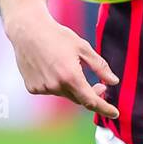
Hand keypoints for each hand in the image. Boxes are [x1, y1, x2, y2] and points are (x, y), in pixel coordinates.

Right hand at [5, 11, 119, 118]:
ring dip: (71, 86)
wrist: (27, 30)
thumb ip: (100, 66)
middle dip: (91, 94)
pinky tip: (50, 66)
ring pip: (64, 94)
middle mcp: (56, 86)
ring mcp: (42, 88)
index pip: (91, 101)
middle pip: (79, 99)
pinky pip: (50, 90)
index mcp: (71, 76)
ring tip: (65, 64)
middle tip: (99, 84)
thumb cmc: (57, 35)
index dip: (105, 108)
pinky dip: (55, 83)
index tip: (115, 113)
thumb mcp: (83, 47)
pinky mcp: (32, 87)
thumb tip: (113, 81)